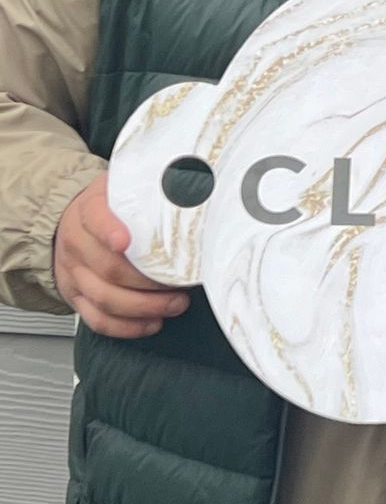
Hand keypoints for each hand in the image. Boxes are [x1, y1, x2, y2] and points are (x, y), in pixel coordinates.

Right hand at [53, 174, 190, 337]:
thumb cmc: (108, 204)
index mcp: (88, 210)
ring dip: (144, 307)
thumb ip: (153, 182)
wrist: (70, 220)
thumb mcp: (123, 184)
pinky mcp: (76, 296)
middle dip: (149, 282)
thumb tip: (197, 177)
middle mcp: (77, 243)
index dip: (110, 230)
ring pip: (104, 298)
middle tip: (182, 284)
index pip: (96, 218)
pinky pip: (97, 319)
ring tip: (176, 304)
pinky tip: (152, 323)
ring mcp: (74, 273)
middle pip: (108, 268)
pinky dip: (126, 326)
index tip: (126, 240)